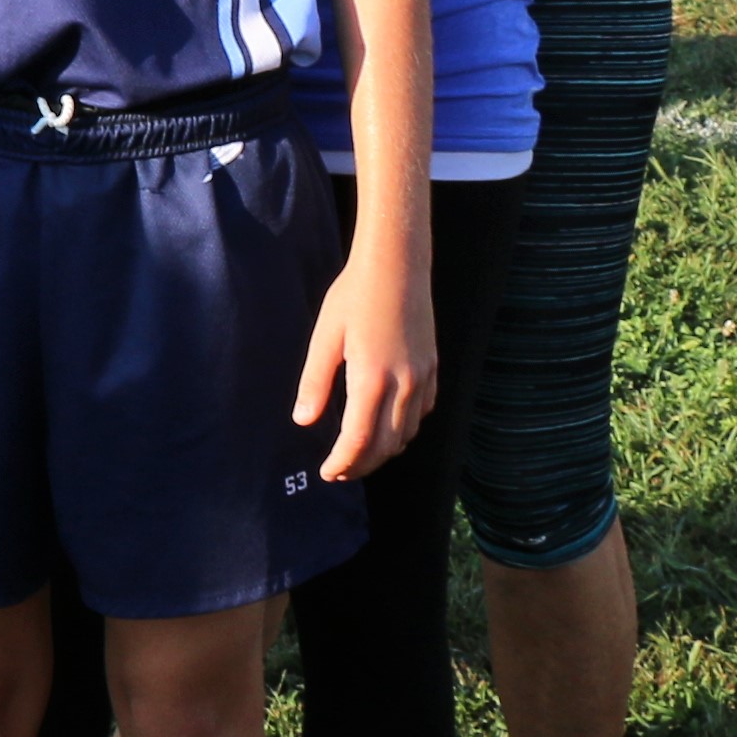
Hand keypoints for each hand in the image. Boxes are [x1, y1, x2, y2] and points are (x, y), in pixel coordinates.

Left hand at [299, 250, 435, 478]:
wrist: (396, 264)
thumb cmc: (354, 296)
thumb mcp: (325, 337)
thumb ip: (315, 382)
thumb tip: (303, 420)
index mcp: (372, 378)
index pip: (358, 440)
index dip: (342, 463)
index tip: (326, 472)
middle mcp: (404, 383)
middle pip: (386, 445)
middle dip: (361, 465)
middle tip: (339, 471)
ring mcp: (424, 376)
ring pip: (408, 433)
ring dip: (384, 450)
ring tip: (359, 454)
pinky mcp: (433, 367)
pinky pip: (423, 412)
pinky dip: (405, 428)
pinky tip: (387, 425)